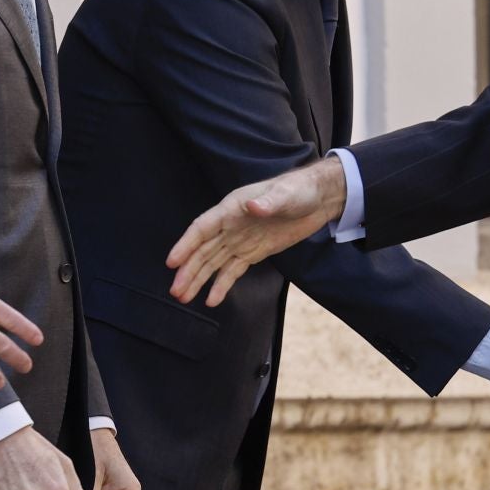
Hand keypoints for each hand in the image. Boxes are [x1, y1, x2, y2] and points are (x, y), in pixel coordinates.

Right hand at [167, 157, 346, 305]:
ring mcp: (240, 240)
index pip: (202, 228)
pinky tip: (212, 299)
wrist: (317, 199)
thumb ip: (269, 202)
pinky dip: (221, 285)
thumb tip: (252, 206)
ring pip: (213, 263)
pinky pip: (232, 271)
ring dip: (198, 280)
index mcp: (232, 208)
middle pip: (203, 250)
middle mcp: (230, 225)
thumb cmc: (299, 190)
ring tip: (184, 298)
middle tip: (175, 291)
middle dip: (188, 270)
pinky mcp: (253, 252)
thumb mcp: (286, 194)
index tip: (172, 262)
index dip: (186, 244)